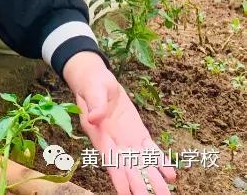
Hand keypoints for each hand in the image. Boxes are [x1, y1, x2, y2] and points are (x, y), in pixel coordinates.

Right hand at [64, 52, 175, 194]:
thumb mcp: (92, 90)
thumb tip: (95, 118)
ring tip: (167, 194)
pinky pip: (150, 151)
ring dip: (154, 180)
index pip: (110, 160)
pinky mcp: (138, 133)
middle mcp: (114, 143)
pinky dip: (160, 163)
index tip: (126, 194)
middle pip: (129, 168)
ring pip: (142, 164)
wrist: (98, 79)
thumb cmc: (91, 84)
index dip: (118, 178)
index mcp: (100, 134)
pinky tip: (171, 175)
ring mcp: (127, 140)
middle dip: (141, 186)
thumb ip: (95, 104)